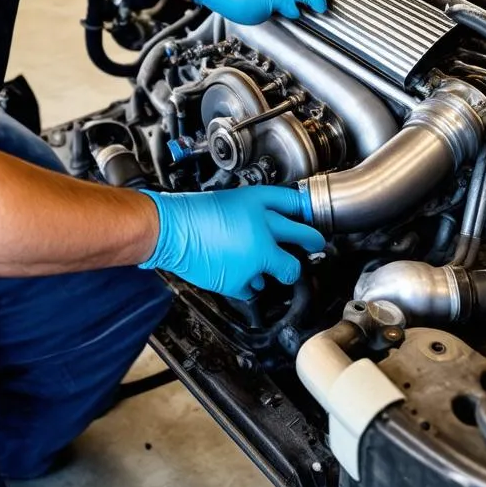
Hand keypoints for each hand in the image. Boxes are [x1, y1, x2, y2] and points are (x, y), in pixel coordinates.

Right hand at [139, 185, 324, 299]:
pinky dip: (249, 280)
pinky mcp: (243, 280)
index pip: (295, 204)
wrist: (170, 230)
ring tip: (251, 259)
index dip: (307, 212)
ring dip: (272, 267)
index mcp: (258, 203)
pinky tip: (235, 269)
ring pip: (284, 269)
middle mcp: (264, 229)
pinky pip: (256, 286)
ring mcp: (256, 257)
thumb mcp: (232, 200)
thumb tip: (278, 221)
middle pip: (304, 237)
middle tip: (314, 245)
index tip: (314, 220)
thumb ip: (257, 210)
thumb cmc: (193, 213)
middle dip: (312, 243)